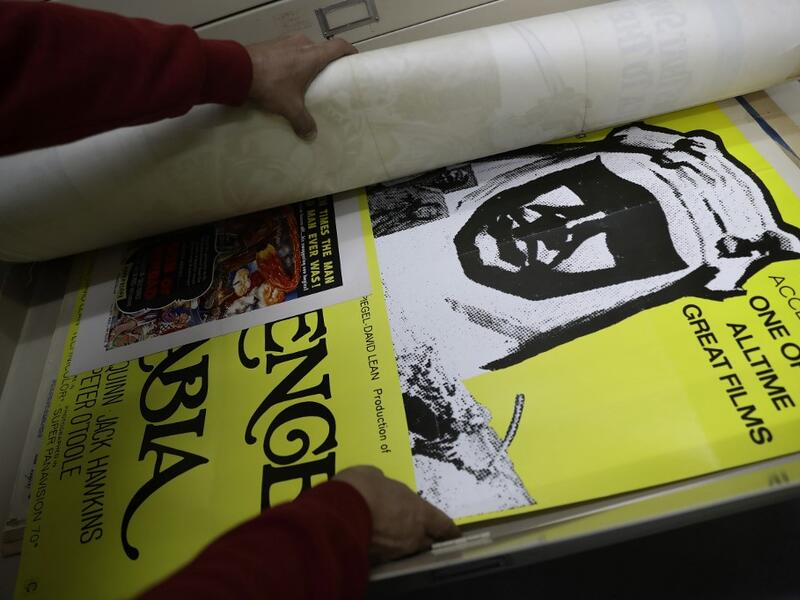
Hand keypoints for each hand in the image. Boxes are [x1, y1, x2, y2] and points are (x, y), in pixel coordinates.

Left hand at [245, 34, 356, 139]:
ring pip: (303, 49)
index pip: (339, 46)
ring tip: (306, 79)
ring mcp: (285, 41)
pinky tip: (286, 76)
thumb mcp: (289, 107)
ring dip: (307, 61)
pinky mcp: (271, 44)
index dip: (350, 52)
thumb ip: (303, 121)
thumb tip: (311, 135)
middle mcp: (301, 43)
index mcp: (312, 55)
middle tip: (328, 79)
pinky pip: (288, 51)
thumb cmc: (271, 85)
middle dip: (326, 62)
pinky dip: (291, 61)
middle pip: (321, 49)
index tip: (354, 61)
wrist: (237, 70)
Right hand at [335, 466, 460, 562]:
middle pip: (426, 541)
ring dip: (402, 541)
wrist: (337, 514)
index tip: (454, 533)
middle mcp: (412, 536)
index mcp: (419, 513)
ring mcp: (394, 551)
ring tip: (392, 532)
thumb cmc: (363, 487)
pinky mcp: (376, 561)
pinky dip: (382, 547)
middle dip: (423, 535)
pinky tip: (373, 539)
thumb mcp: (376, 476)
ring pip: (405, 549)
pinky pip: (385, 554)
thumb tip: (383, 486)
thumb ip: (386, 486)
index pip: (443, 525)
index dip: (449, 529)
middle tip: (417, 529)